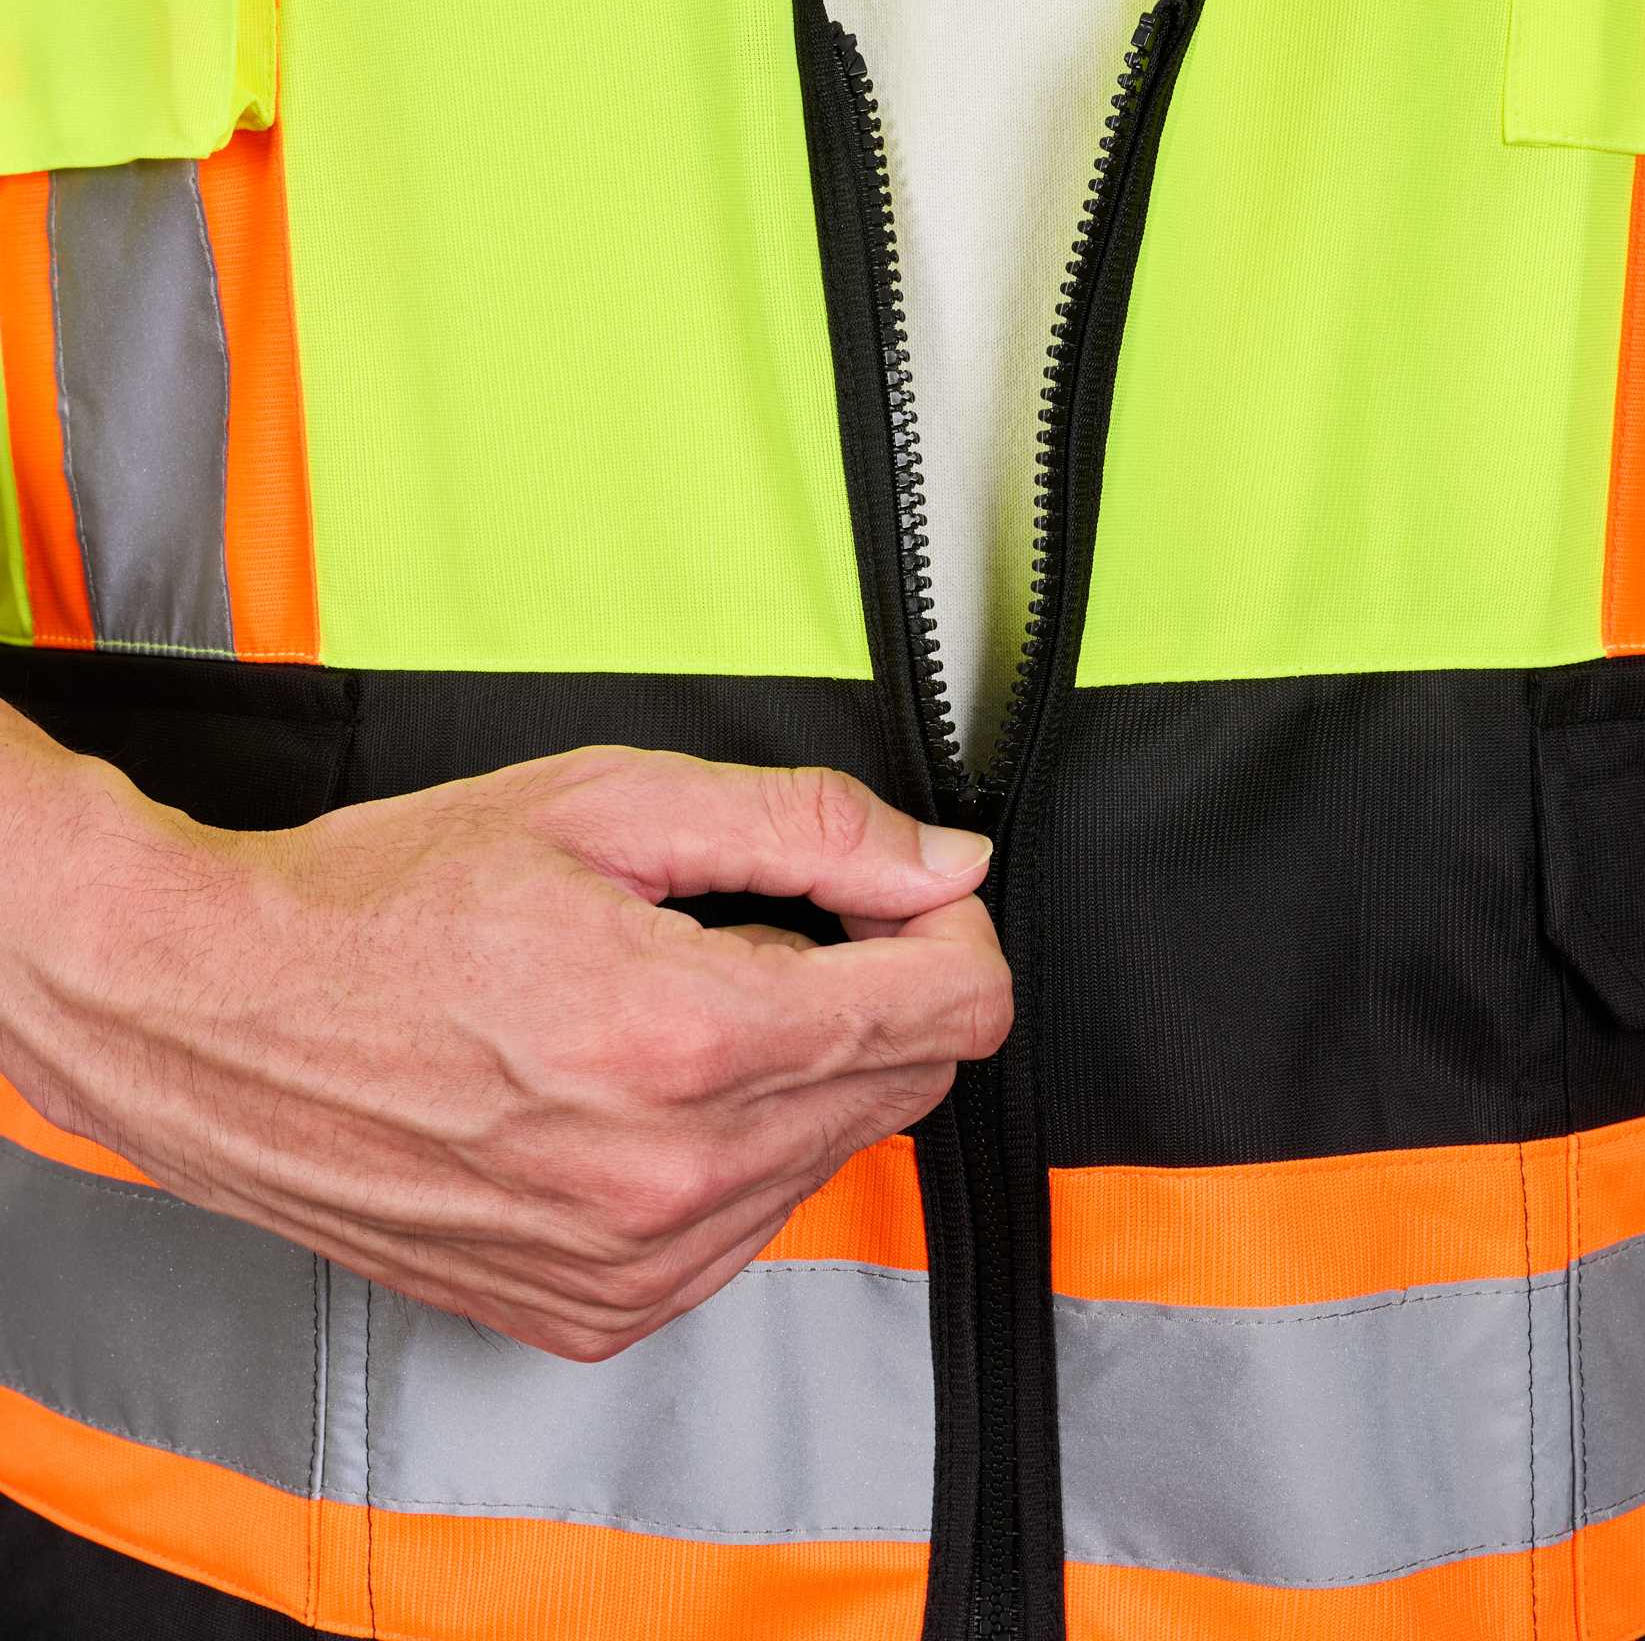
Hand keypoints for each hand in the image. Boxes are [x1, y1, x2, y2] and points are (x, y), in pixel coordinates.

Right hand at [0, 723, 1007, 1359]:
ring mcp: (633, 1263)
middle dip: (877, 991)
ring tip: (672, 1003)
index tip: (900, 899)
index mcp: (688, 1040)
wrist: (221, 1015)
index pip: (952, 1012)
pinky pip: (748, 1223)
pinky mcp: (593, 1310)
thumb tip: (941, 862)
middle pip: (908, 1085)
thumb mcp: (608, 804)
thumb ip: (806, 827)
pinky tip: (636, 1086)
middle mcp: (672, 1177)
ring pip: (833, 1154)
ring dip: (796, 1070)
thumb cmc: (393, 901)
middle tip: (766, 927)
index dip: (949, 934)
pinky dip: (733, 1146)